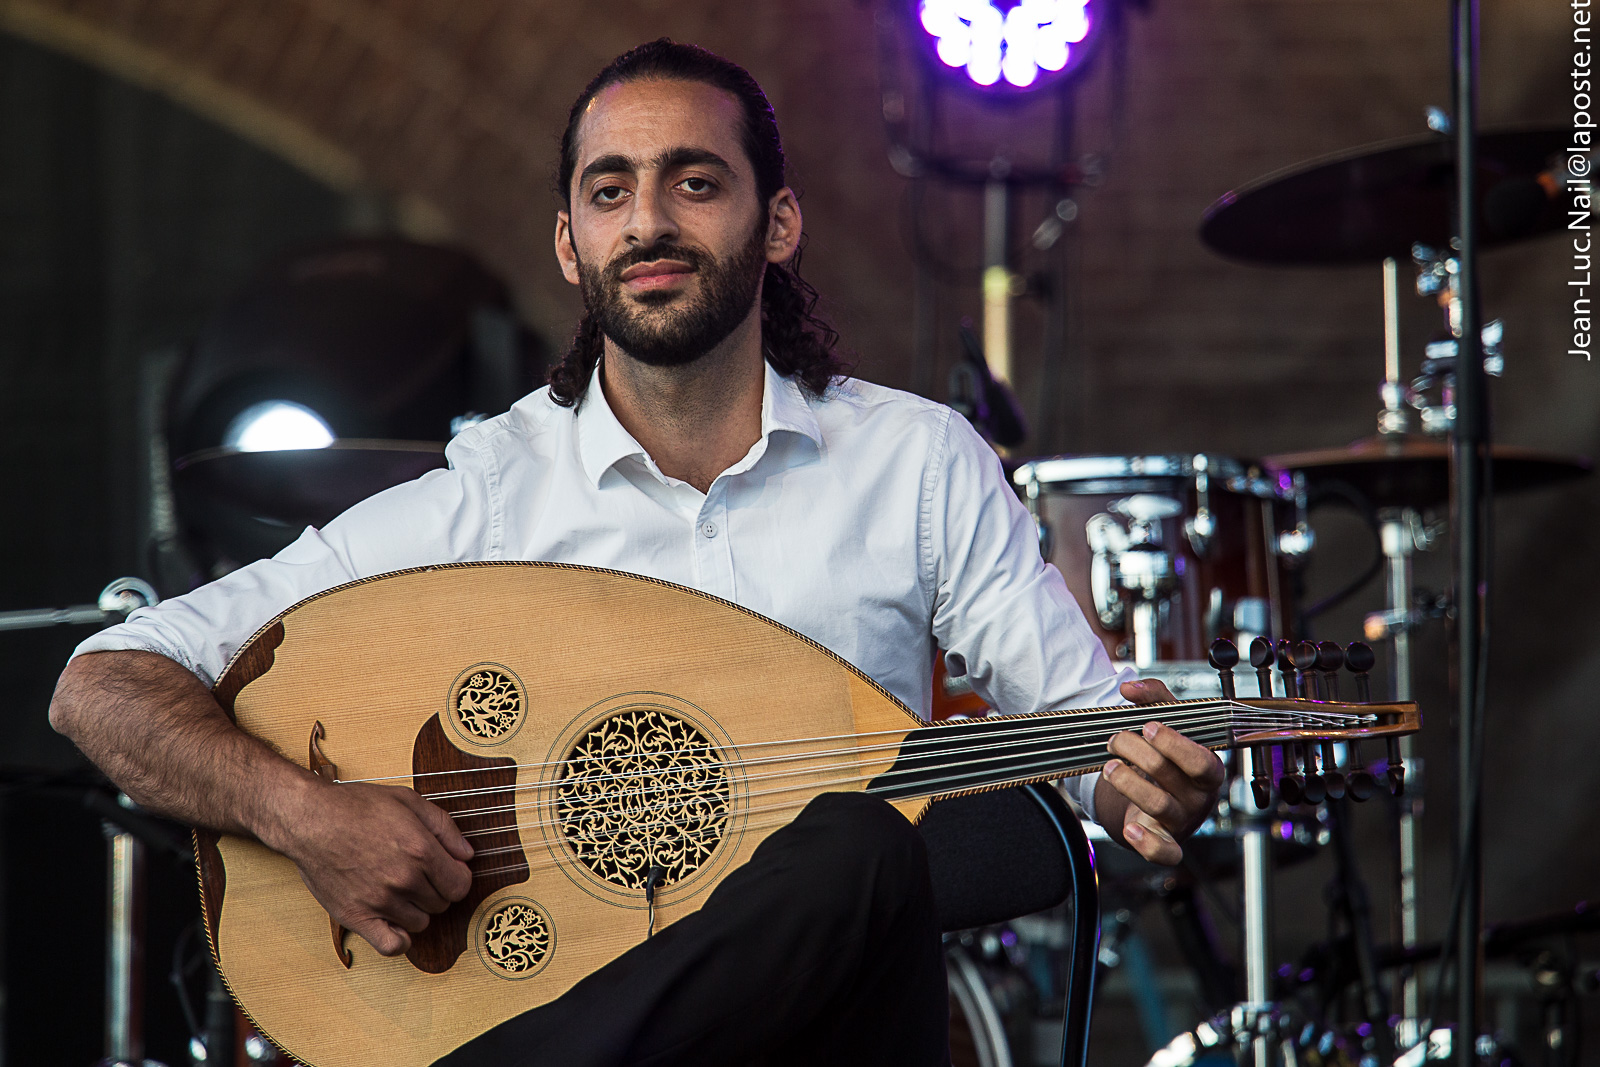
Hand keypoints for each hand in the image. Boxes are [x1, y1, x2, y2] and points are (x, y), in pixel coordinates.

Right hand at [268, 779, 474, 955]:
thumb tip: (467, 854)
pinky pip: (391, 946)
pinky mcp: (356, 916)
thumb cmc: (357, 806)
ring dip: (415, 910)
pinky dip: (399, 939)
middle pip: (441, 903)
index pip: (460, 885)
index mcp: (421, 850)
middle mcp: (404, 879)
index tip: (445, 871)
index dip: (456, 877)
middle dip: (435, 890)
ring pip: (420, 923)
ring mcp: (380, 900)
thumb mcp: (409, 801)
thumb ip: (444, 827)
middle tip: (417, 875)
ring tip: (399, 890)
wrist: (310, 819)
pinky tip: (394, 921)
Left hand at [1095, 678, 1225, 865]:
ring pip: (1157, 805)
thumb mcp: (1169, 724)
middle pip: (1168, 775)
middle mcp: (1199, 797)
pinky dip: (1147, 843)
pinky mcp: (1166, 842)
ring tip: (1108, 766)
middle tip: (1115, 739)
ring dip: (1126, 782)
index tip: (1147, 726)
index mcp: (1207, 768)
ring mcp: (1182, 821)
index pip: (1199, 759)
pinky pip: (1164, 852)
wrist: (1160, 795)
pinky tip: (1130, 828)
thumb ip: (1154, 697)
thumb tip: (1129, 688)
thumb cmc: (1169, 758)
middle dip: (1135, 751)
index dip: (1172, 743)